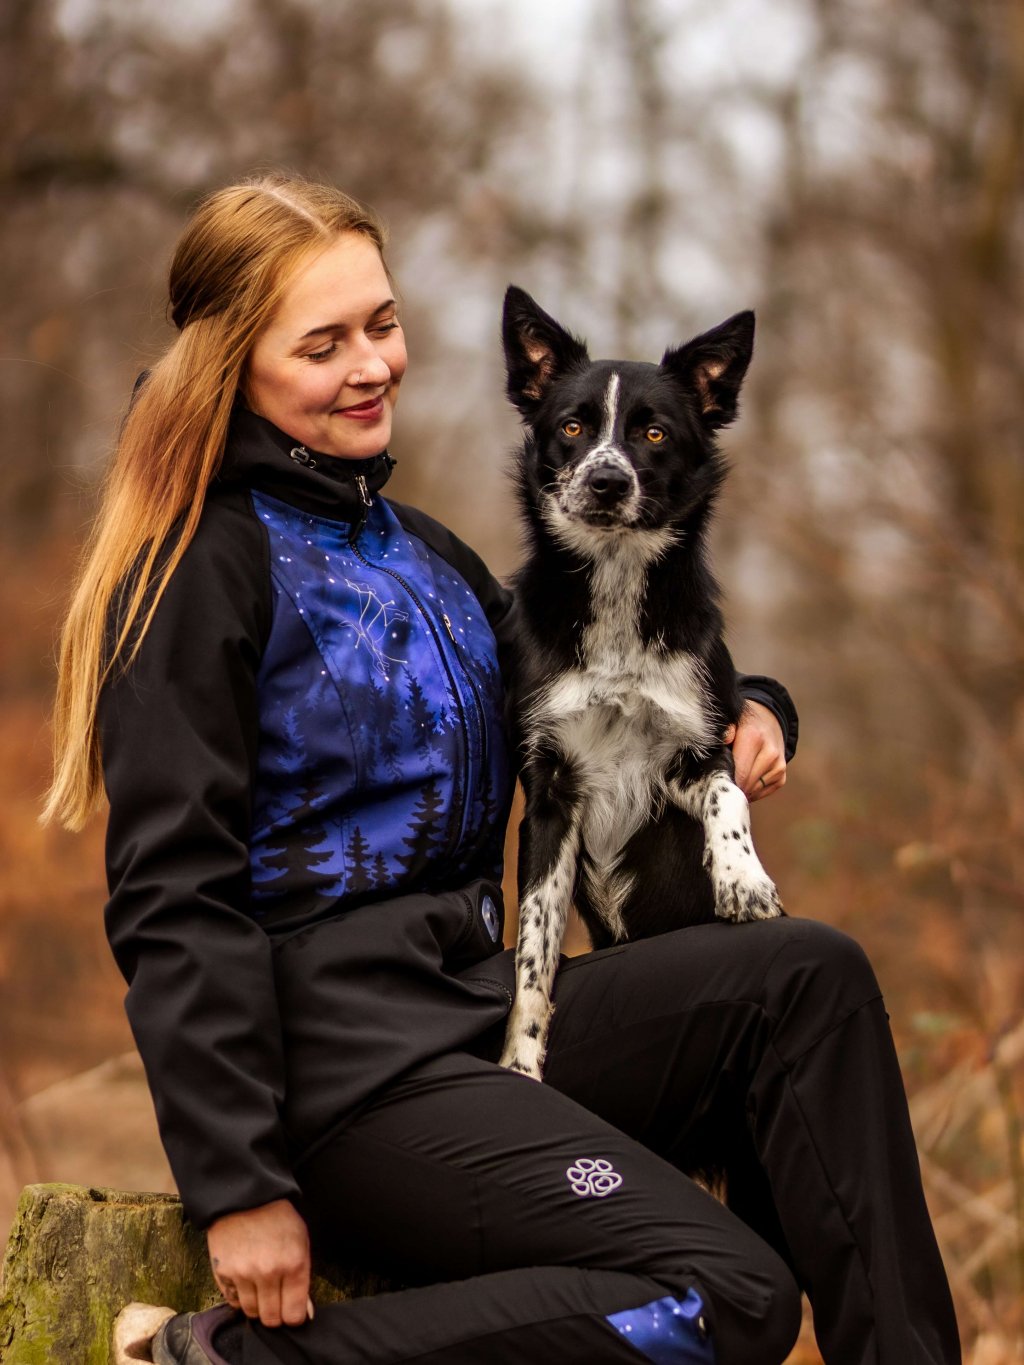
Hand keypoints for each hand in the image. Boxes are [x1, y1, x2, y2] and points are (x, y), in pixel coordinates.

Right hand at [207, 1198, 311, 1327]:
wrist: (246, 1196)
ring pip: (251, 1312)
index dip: (293, 1316)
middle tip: (276, 1300)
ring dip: (257, 1306)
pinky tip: (245, 1281)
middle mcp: (268, 1273)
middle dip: (275, 1315)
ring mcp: (243, 1274)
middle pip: (271, 1319)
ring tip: (260, 1288)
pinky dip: (239, 1297)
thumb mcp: (301, 1242)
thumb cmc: (279, 1218)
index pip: (293, 1315)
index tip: (292, 1310)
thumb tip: (304, 1313)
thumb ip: (303, 1279)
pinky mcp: (223, 1272)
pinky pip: (232, 1301)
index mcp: (293, 1264)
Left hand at [724, 700, 786, 802]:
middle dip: (732, 787)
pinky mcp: (781, 777)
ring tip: (733, 779)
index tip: (716, 782)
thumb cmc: (744, 726)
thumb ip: (725, 731)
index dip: (726, 782)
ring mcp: (779, 766)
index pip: (740, 773)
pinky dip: (752, 792)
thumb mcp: (732, 722)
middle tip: (720, 783)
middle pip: (747, 784)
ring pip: (754, 791)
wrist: (768, 723)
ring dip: (742, 790)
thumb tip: (726, 739)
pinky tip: (744, 782)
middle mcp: (770, 754)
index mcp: (754, 738)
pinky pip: (763, 793)